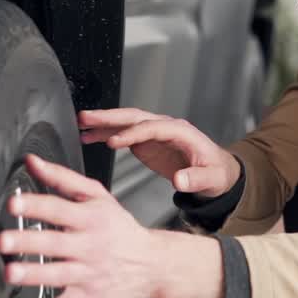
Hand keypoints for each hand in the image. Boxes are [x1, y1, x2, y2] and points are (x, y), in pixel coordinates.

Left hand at [0, 153, 163, 297]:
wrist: (151, 264)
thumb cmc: (119, 228)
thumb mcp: (97, 196)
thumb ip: (62, 178)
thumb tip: (32, 162)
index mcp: (90, 218)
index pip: (59, 209)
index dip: (36, 205)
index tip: (14, 204)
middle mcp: (89, 246)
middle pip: (55, 242)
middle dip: (29, 241)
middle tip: (4, 240)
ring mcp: (88, 274)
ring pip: (58, 275)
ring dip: (33, 275)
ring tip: (11, 273)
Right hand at [78, 108, 240, 197]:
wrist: (217, 173)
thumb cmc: (216, 173)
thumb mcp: (212, 178)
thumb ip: (196, 179)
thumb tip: (181, 180)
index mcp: (181, 132)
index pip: (153, 127)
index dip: (133, 134)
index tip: (114, 142)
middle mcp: (166, 128)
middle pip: (134, 117)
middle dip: (110, 117)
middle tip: (86, 118)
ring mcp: (155, 133)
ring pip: (126, 122)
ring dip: (103, 122)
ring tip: (80, 124)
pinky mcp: (147, 143)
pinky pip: (123, 134)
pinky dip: (105, 134)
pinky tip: (89, 136)